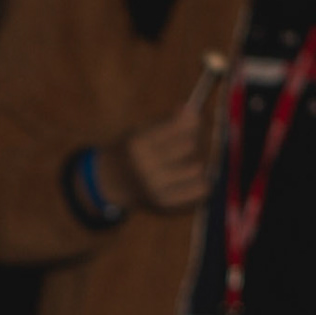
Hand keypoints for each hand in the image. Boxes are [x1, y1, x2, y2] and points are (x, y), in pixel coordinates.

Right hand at [95, 104, 212, 213]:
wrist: (113, 184)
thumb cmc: (134, 152)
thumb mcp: (143, 131)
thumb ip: (169, 122)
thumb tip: (194, 111)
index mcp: (139, 144)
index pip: (178, 127)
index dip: (193, 121)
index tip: (197, 118)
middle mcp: (146, 166)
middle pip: (189, 145)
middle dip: (196, 140)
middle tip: (194, 141)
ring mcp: (155, 187)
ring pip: (197, 168)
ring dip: (198, 162)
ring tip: (192, 162)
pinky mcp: (165, 203)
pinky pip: (199, 190)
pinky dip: (201, 182)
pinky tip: (195, 179)